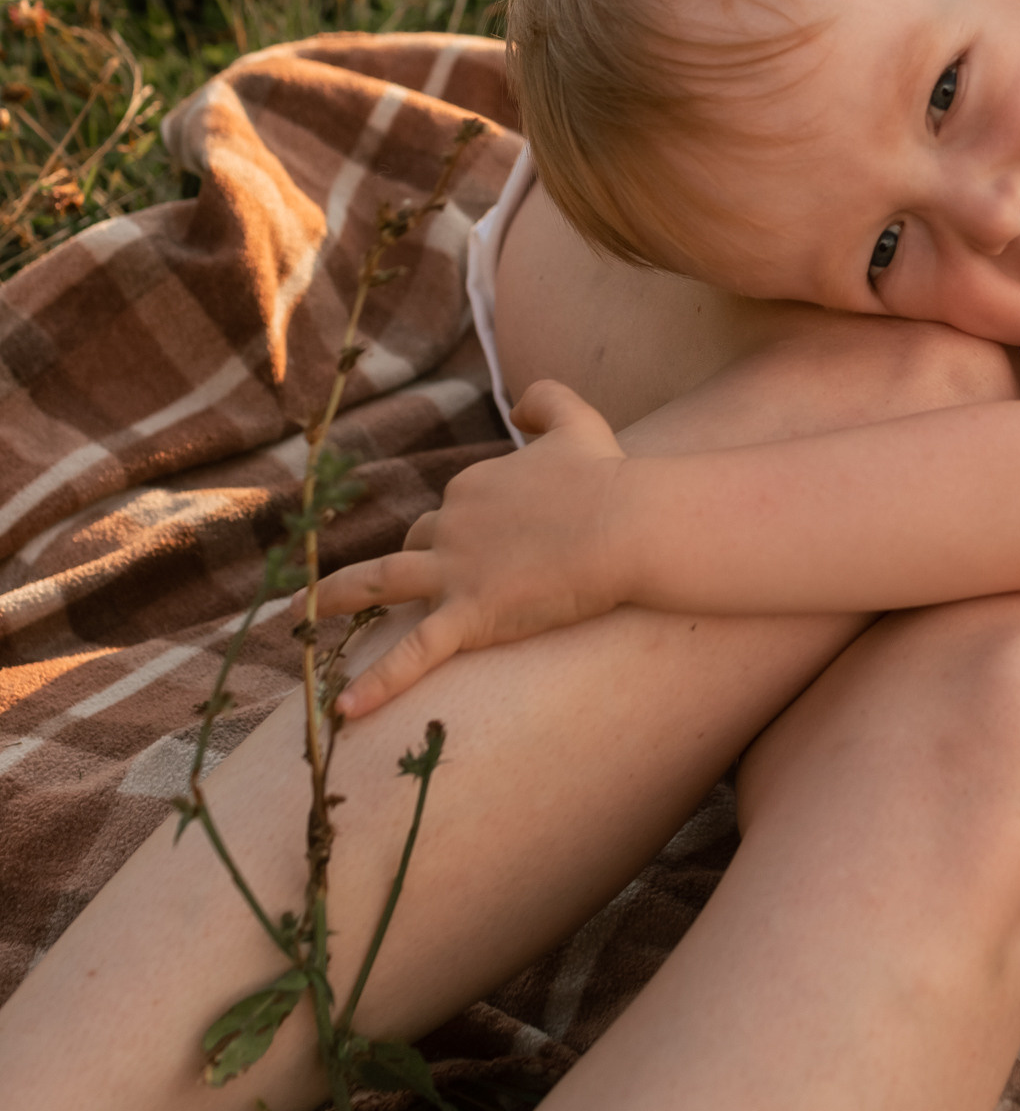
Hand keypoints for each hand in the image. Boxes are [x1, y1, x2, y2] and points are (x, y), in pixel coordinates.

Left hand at [312, 380, 632, 720]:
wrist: (625, 523)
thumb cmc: (608, 477)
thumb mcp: (579, 420)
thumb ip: (546, 400)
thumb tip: (519, 407)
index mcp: (473, 485)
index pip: (453, 511)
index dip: (468, 533)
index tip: (500, 552)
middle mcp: (453, 522)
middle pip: (415, 545)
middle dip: (406, 564)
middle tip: (389, 589)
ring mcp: (456, 570)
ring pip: (381, 582)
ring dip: (337, 597)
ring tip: (302, 616)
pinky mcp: (471, 615)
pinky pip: (415, 654)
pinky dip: (378, 683)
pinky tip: (344, 710)